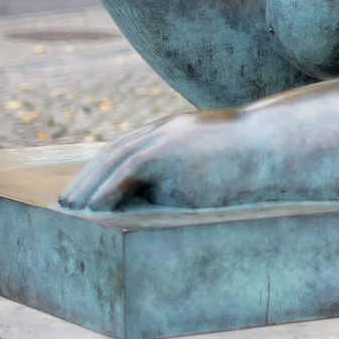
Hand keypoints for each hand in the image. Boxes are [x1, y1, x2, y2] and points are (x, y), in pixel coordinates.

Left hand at [59, 110, 250, 209]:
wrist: (271, 147)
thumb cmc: (250, 163)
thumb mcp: (210, 166)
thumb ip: (184, 176)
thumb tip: (165, 202)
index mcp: (173, 133)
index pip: (128, 148)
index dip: (103, 167)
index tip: (87, 187)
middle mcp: (164, 131)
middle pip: (113, 151)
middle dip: (88, 175)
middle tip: (67, 200)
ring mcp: (166, 138)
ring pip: (115, 159)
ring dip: (90, 184)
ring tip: (72, 208)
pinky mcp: (170, 150)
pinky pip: (129, 169)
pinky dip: (109, 188)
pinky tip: (94, 207)